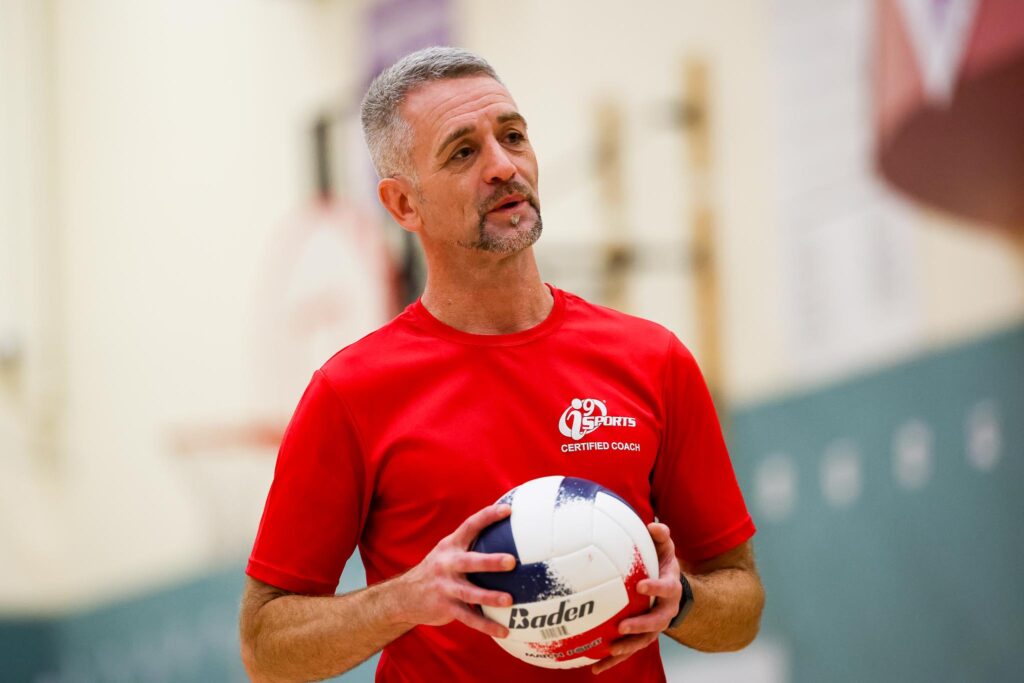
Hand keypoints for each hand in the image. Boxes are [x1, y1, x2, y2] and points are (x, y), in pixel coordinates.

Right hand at [394, 503, 515, 638]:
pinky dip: (486, 625)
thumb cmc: (437, 570)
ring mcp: (445, 587)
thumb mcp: (447, 552)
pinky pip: (469, 618)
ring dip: (489, 597)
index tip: (508, 510)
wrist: (404, 596)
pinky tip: (503, 631)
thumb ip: (469, 544)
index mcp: (450, 546)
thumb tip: (505, 534)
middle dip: (490, 561)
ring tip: (509, 600)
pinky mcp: (445, 607)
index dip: (488, 516)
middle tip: (511, 561)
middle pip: (470, 561)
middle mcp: (447, 564)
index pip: (470, 525)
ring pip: (470, 593)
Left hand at [592, 522, 681, 674]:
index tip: (640, 585)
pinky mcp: (642, 638)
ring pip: (643, 642)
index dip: (655, 588)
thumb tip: (652, 524)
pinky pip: (628, 651)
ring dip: (627, 648)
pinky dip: (613, 661)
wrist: (672, 590)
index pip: (667, 588)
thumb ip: (661, 536)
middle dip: (640, 626)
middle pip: (656, 623)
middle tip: (623, 626)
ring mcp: (655, 628)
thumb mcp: (665, 549)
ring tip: (609, 652)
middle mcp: (666, 611)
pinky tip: (594, 668)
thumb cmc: (662, 564)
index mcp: (671, 588)